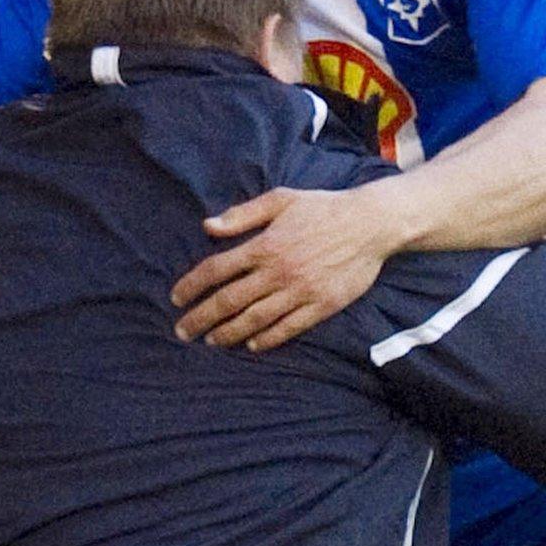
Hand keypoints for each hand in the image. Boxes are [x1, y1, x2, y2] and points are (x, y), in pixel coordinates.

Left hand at [170, 186, 397, 350]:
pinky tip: (252, 345)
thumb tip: (207, 226)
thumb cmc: (323, 208)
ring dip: (228, 334)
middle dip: (200, 318)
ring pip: (254, 319)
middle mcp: (278, 272)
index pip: (216, 269)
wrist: (370, 224)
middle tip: (182, 332)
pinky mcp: (321, 306)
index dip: (192, 285)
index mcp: (264, 245)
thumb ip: (243, 214)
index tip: (176, 299)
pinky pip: (288, 328)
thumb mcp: (281, 200)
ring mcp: (299, 291)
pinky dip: (267, 339)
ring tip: (211, 342)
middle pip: (229, 300)